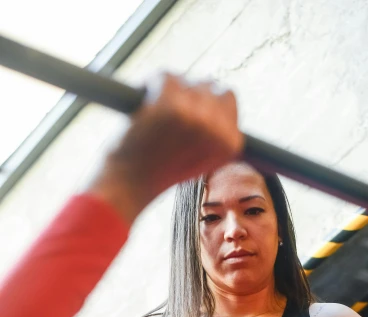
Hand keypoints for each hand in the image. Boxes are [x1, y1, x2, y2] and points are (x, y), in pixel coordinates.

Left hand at [88, 73, 242, 221]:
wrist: (131, 181)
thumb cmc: (163, 169)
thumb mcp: (202, 157)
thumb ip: (216, 131)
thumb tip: (220, 96)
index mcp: (230, 143)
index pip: (228, 98)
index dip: (207, 101)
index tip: (190, 114)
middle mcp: (218, 129)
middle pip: (210, 85)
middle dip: (191, 92)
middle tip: (171, 114)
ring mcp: (196, 116)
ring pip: (186, 80)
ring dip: (170, 91)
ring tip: (156, 116)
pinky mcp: (171, 104)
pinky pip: (165, 76)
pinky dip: (150, 86)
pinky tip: (145, 109)